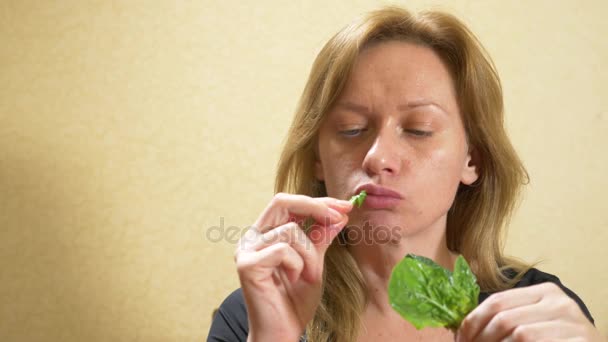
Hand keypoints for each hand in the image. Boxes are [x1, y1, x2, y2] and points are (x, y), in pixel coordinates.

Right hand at [234, 193, 351, 340]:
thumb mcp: (314, 263)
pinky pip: (283, 250)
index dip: (317, 202)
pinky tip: (295, 279)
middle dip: (315, 208)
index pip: (288, 204)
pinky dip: (297, 264)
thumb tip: (339, 215)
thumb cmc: (295, 302)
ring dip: (310, 252)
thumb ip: (321, 238)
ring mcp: (246, 251)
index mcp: (264, 234)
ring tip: (311, 274)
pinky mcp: (247, 265)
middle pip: (281, 202)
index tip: (345, 207)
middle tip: (339, 218)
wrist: (282, 334)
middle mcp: (251, 238)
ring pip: (290, 230)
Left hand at [456, 282, 604, 341]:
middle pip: (504, 319)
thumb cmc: (557, 338)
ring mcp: (573, 324)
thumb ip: (507, 315)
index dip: (473, 321)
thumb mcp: (535, 319)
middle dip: (480, 338)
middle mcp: (560, 303)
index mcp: (545, 291)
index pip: (497, 301)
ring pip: (519, 335)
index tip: (460, 338)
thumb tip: (462, 325)